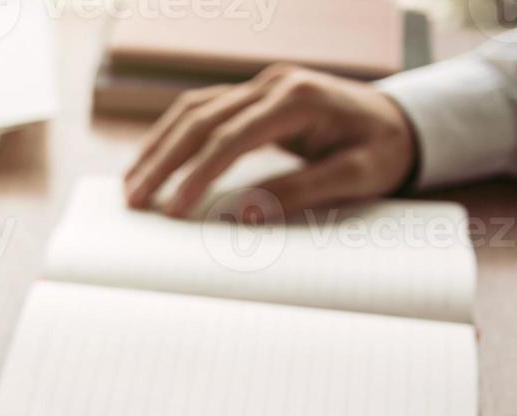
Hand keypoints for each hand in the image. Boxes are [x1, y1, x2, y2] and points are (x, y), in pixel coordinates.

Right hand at [123, 65, 416, 218]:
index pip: (231, 138)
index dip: (197, 176)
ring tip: (130, 184)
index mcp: (298, 98)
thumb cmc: (382, 151)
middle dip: (162, 162)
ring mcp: (259, 85)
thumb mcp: (355, 177)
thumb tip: (241, 214)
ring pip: (192, 110)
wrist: (402, 122)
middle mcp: (273, 83)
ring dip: (157, 147)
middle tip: (133, 200)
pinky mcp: (251, 95)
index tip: (173, 211)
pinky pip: (200, 111)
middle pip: (200, 119)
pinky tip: (152, 162)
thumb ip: (299, 192)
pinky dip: (171, 137)